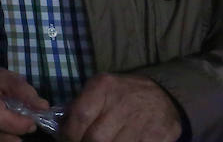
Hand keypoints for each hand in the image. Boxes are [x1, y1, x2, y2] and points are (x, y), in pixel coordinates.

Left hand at [60, 74, 179, 141]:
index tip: (66, 140)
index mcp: (103, 86)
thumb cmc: (122, 94)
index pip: (79, 115)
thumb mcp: (100, 90)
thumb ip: (81, 105)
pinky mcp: (158, 135)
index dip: (69, 134)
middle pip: (96, 137)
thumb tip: (60, 127)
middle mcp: (122, 101)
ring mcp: (142, 119)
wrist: (162, 95)